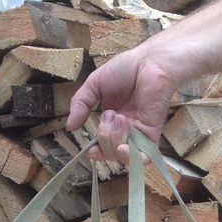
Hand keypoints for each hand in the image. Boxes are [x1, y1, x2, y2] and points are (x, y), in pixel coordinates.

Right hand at [67, 47, 179, 161]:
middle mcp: (125, 130)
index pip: (101, 145)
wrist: (150, 63)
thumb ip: (80, 104)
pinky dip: (129, 158)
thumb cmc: (125, 69)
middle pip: (109, 151)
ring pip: (121, 155)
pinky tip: (123, 148)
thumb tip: (69, 127)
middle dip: (103, 136)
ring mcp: (139, 133)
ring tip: (119, 118)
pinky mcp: (151, 134)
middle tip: (110, 115)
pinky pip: (142, 158)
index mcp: (111, 120)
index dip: (95, 151)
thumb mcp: (94, 85)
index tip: (90, 149)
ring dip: (114, 139)